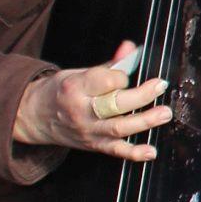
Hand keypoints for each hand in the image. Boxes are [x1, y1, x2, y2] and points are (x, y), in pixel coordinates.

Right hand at [14, 41, 170, 160]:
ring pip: (119, 127)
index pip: (105, 80)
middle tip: (160, 86)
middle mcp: (81, 110)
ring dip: (145, 121)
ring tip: (164, 113)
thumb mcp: (80, 73)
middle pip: (115, 104)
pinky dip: (134, 153)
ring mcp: (88, 130)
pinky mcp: (95, 145)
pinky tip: (150, 151)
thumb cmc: (62, 91)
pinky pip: (116, 151)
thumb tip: (131, 48)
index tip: (126, 75)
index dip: (121, 76)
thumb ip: (110, 64)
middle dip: (141, 95)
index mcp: (76, 87)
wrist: (36, 116)